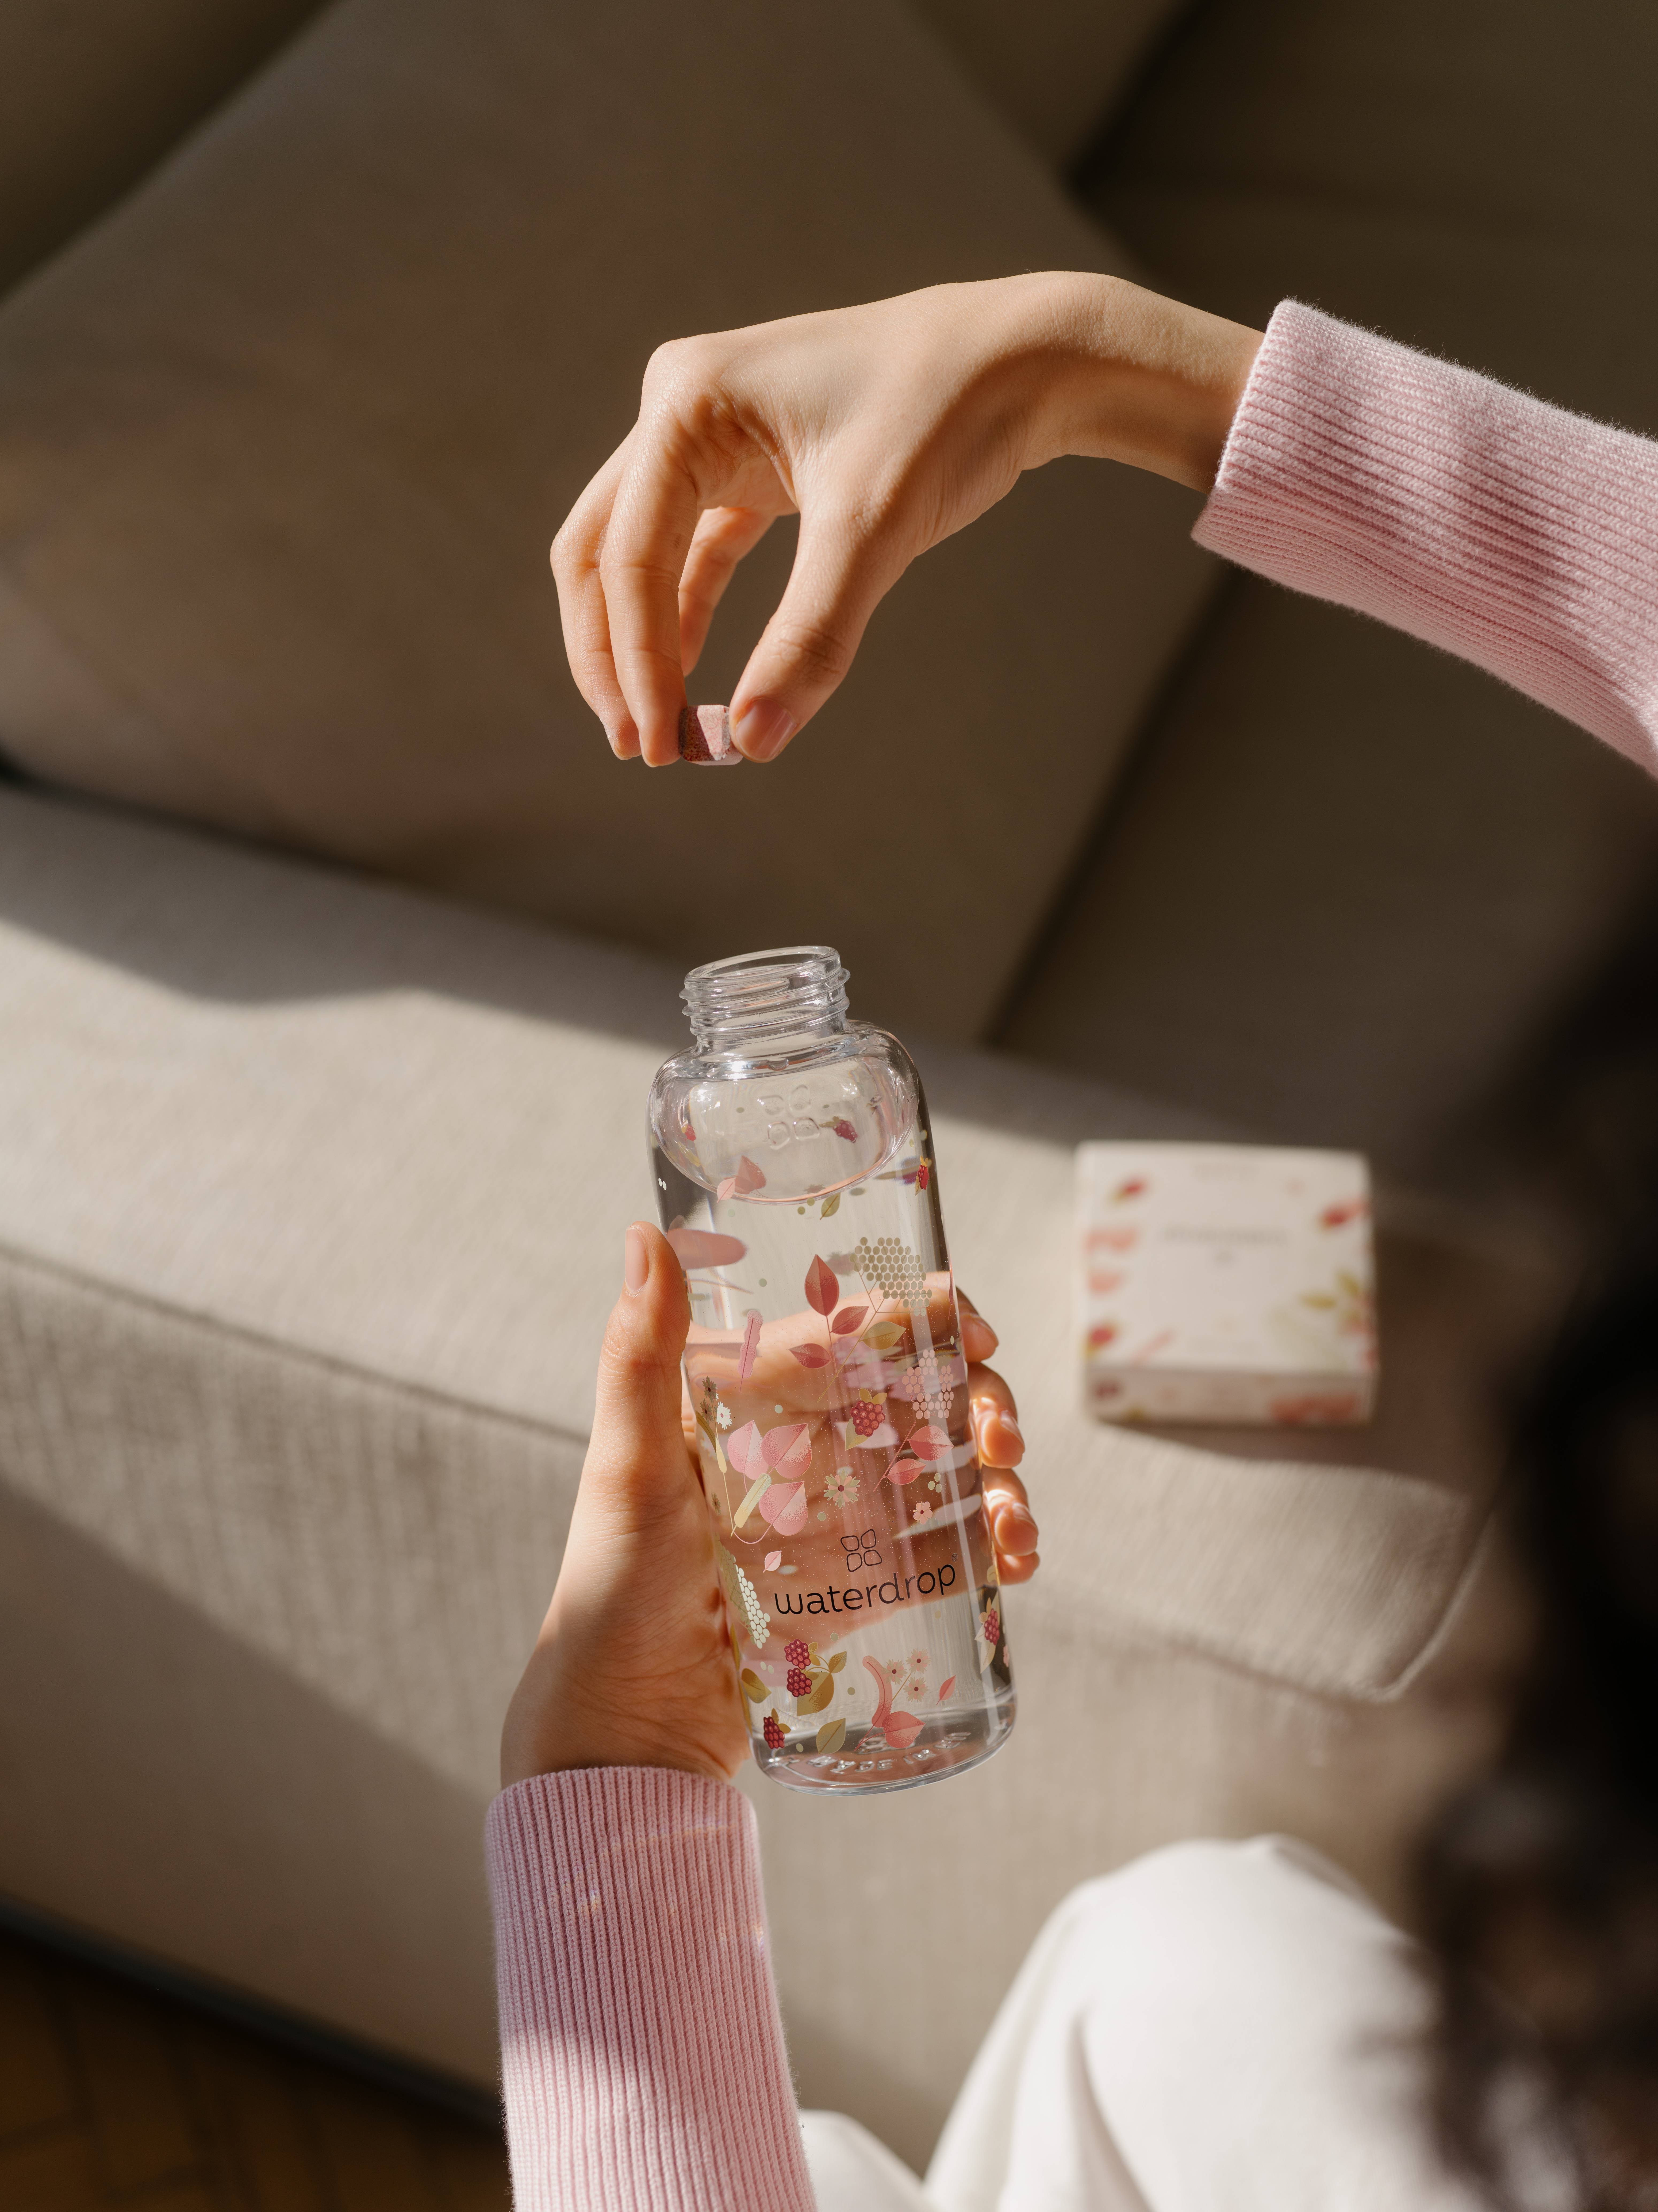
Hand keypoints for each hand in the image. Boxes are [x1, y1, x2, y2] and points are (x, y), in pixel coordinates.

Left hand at [499, 1223, 1037, 1787]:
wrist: (627, 1727)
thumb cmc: (610, 1591)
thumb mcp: (629, 1469)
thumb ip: (637, 1358)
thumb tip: (641, 1235)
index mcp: (754, 1403)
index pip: (856, 1332)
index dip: (927, 1318)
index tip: (976, 1327)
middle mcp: (803, 1448)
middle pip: (919, 1395)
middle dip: (981, 1401)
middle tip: (1003, 1439)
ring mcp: (840, 1517)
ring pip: (945, 1467)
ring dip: (1000, 1477)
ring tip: (1014, 1523)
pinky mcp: (864, 1585)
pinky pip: (944, 1546)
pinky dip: (993, 1541)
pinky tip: (1015, 1559)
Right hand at [552, 271, 1261, 765]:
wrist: (1022, 360)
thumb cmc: (948, 418)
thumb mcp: (874, 531)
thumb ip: (811, 637)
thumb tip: (750, 744)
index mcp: (687, 403)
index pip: (630, 555)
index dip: (635, 662)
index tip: (659, 746)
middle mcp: (681, 410)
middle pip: (604, 553)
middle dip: (614, 656)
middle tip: (638, 749)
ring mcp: (711, 437)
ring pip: (641, 557)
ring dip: (645, 644)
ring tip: (662, 732)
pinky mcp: (751, 468)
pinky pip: (695, 552)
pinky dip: (690, 616)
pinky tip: (692, 683)